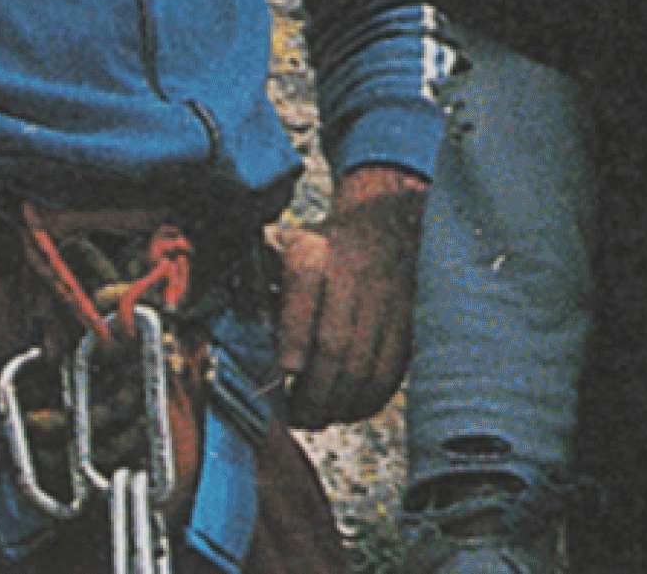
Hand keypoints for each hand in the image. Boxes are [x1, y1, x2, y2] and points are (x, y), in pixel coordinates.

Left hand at [271, 164, 426, 427]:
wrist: (381, 230)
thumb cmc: (318, 251)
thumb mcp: (280, 250)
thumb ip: (253, 284)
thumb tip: (240, 326)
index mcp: (314, 252)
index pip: (305, 286)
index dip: (295, 332)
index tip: (286, 369)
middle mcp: (354, 274)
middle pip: (335, 344)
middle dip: (312, 391)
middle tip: (294, 414)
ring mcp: (385, 301)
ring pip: (363, 368)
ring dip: (336, 405)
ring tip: (315, 416)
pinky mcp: (406, 324)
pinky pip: (388, 375)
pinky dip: (365, 402)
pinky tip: (344, 408)